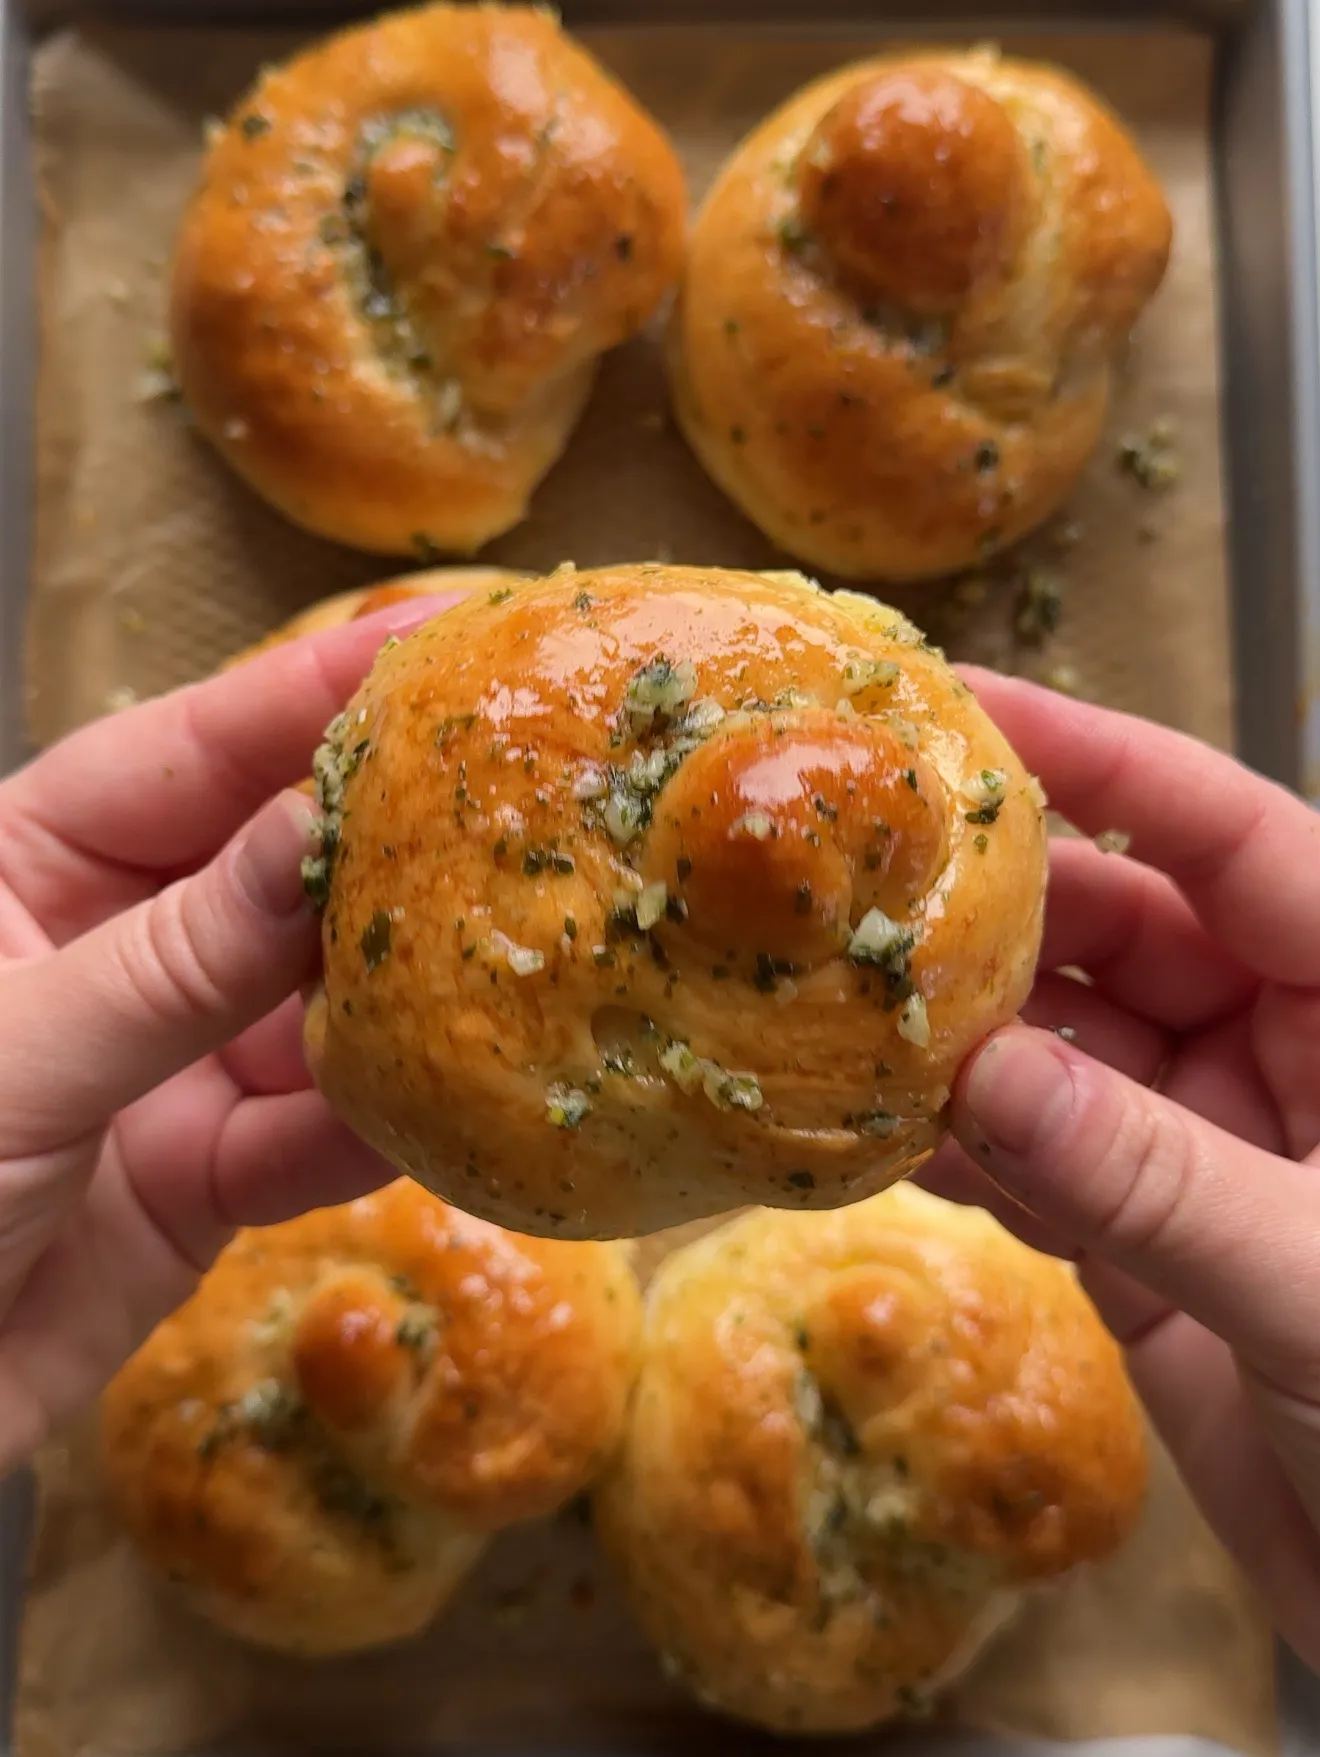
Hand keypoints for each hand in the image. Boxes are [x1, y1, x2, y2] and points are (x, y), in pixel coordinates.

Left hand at [0, 593, 454, 1472]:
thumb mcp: (17, 1052)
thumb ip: (178, 958)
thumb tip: (318, 836)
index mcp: (21, 864)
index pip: (188, 752)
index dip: (309, 694)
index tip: (431, 637)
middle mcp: (105, 945)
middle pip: (269, 869)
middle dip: (382, 838)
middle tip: (519, 785)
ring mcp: (158, 1061)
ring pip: (308, 1005)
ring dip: (397, 991)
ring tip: (512, 944)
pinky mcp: (198, 1174)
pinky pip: (309, 1136)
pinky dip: (372, 1127)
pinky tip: (449, 1104)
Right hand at [925, 671, 1319, 1663]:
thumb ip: (1153, 1179)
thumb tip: (981, 1072)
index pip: (1230, 836)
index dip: (1098, 763)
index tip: (962, 709)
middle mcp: (1290, 1054)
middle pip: (1123, 934)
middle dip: (995, 913)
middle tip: (848, 884)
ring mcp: (1218, 1151)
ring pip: (1067, 1054)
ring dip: (959, 1039)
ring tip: (832, 1004)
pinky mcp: (1157, 1249)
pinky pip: (1045, 1168)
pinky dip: (966, 1154)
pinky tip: (878, 1137)